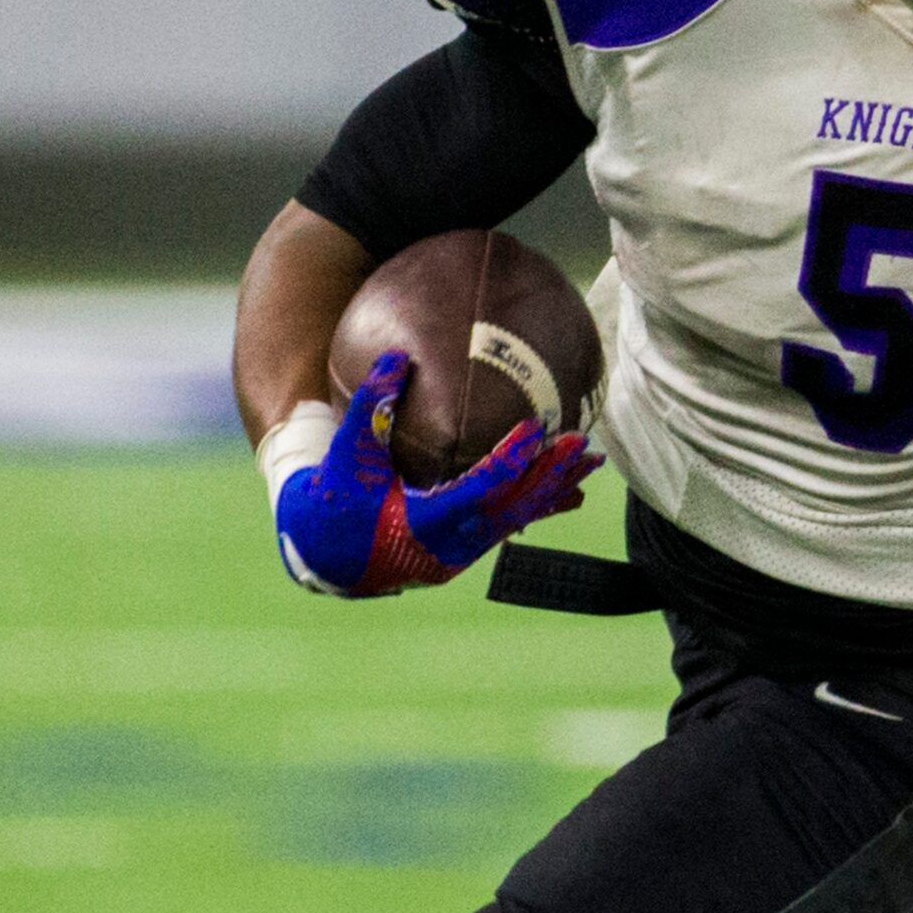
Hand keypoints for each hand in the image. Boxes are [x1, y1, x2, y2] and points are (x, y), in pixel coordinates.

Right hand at [274, 351, 601, 597]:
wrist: (322, 555)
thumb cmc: (333, 501)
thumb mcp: (348, 454)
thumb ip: (372, 407)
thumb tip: (397, 357)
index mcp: (420, 526)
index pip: (478, 491)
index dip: (509, 460)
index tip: (535, 426)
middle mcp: (448, 547)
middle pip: (513, 509)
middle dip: (550, 476)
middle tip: (583, 442)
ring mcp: (459, 554)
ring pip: (517, 519)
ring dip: (554, 488)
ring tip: (590, 459)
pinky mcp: (463, 551)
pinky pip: (509, 525)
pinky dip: (538, 504)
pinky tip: (571, 489)